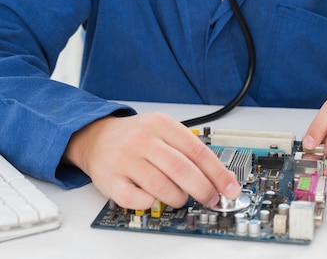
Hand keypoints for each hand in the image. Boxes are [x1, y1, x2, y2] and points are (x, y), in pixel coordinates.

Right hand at [63, 112, 240, 209]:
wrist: (96, 137)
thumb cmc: (136, 136)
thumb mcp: (163, 130)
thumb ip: (188, 148)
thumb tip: (219, 175)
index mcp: (161, 124)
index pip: (197, 151)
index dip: (217, 172)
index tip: (230, 188)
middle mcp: (143, 139)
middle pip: (182, 170)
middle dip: (203, 189)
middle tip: (211, 199)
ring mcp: (126, 159)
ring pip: (162, 187)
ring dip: (178, 198)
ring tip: (180, 197)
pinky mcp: (111, 180)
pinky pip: (138, 200)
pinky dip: (152, 202)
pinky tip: (153, 196)